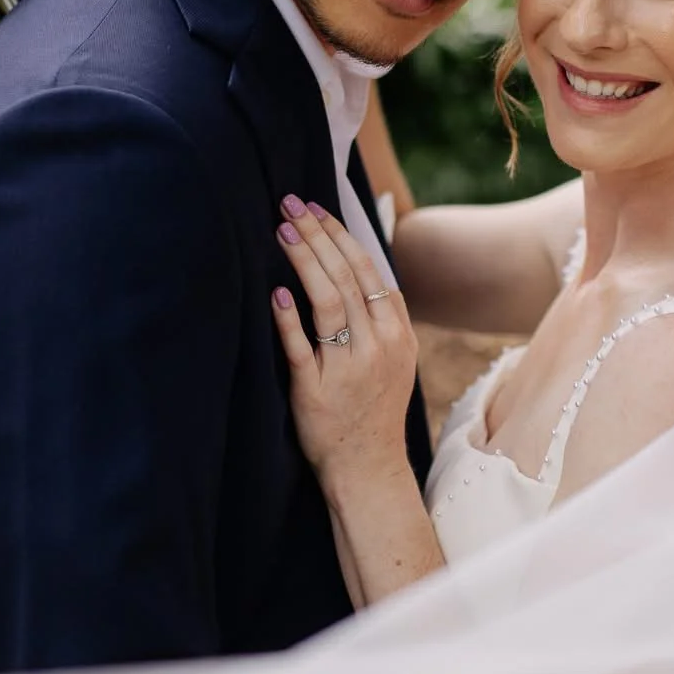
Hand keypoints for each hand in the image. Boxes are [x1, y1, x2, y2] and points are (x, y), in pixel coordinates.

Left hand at [271, 197, 418, 494]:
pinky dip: (289, 319)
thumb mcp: (393, 360)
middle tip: (289, 205)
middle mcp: (378, 346)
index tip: (316, 207)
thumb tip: (353, 266)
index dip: (341, 235)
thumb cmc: (372, 409)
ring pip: (328, 303)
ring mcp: (349, 369)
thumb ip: (379, 318)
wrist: (368, 468)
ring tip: (281, 231)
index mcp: (397, 334)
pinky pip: (303, 349)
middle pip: (347, 277)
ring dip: (304, 261)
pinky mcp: (317, 392)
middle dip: (318, 235)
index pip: (369, 270)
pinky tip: (276, 294)